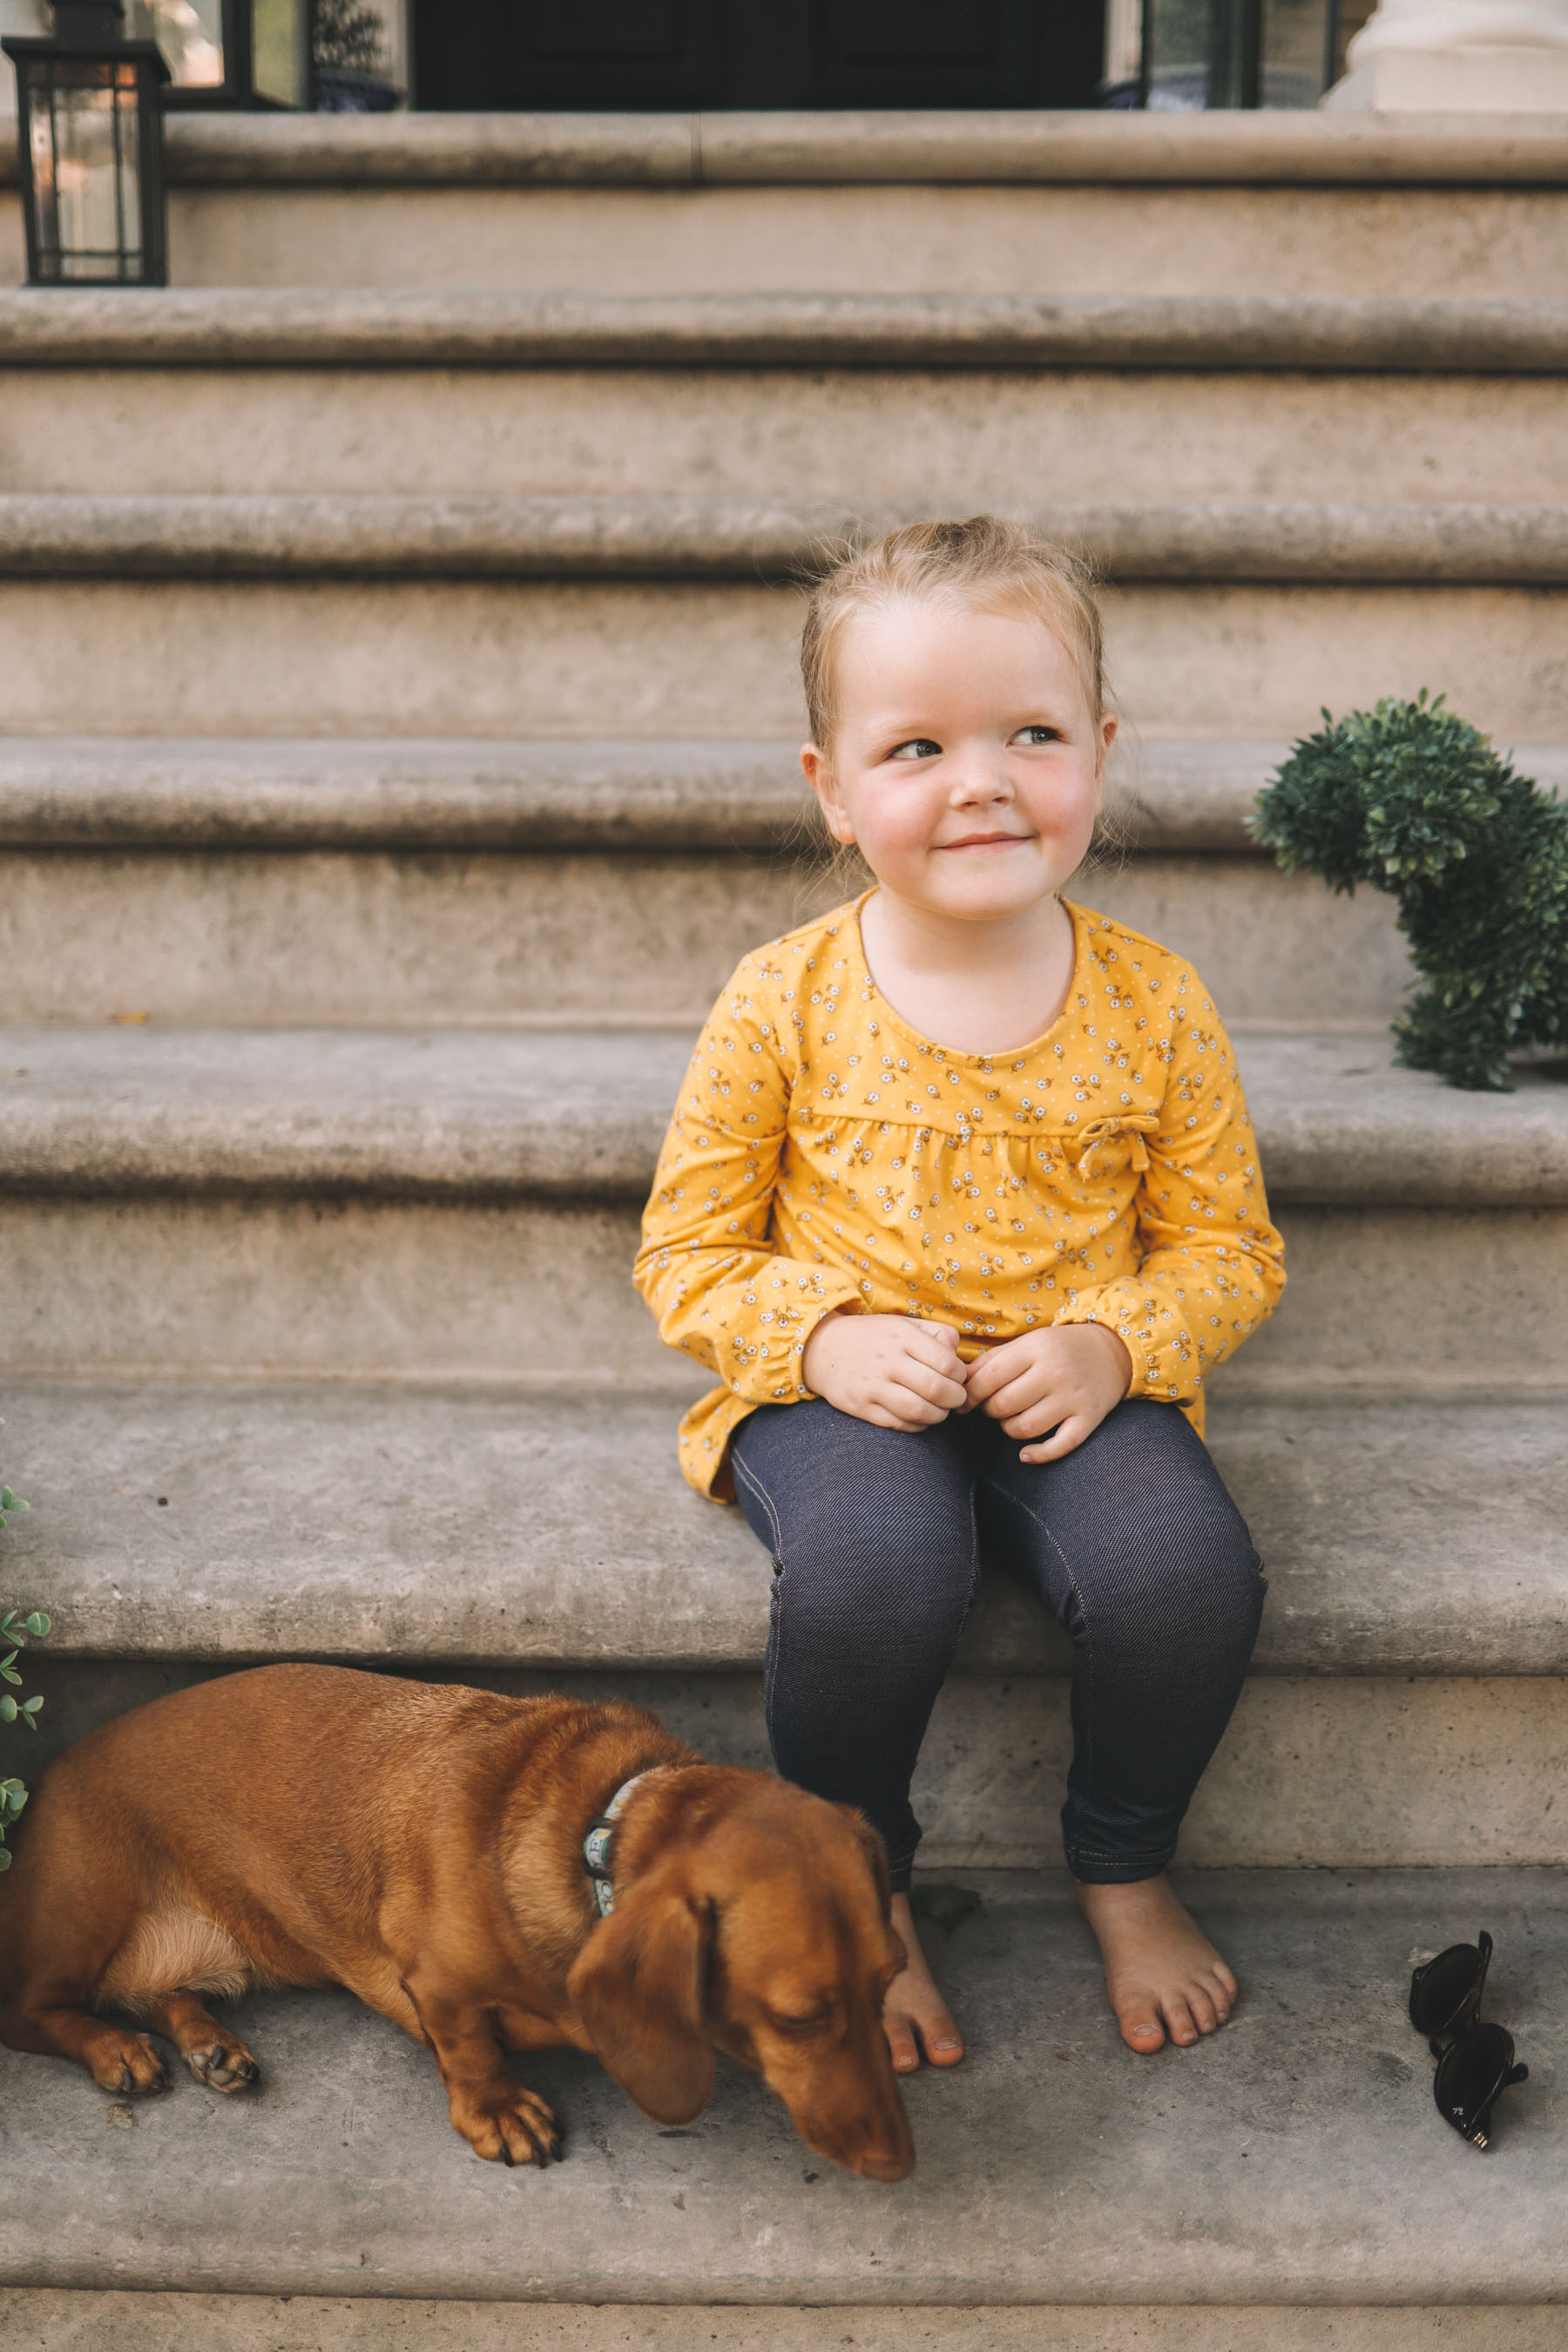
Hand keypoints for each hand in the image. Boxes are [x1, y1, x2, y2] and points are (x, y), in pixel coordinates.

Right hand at [802, 1311, 967, 1431]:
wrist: (823, 1349)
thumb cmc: (874, 1337)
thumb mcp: (905, 1324)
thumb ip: (938, 1334)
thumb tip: (957, 1358)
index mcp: (902, 1336)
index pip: (947, 1363)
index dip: (960, 1375)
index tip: (958, 1377)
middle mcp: (887, 1361)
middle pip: (937, 1390)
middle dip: (956, 1399)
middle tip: (955, 1398)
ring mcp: (873, 1386)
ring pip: (920, 1411)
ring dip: (939, 1415)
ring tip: (940, 1409)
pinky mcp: (862, 1407)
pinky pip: (900, 1424)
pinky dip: (918, 1425)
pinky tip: (919, 1416)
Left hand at [963, 1322, 1132, 1463]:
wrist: (1110, 1352)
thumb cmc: (1057, 1349)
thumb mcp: (1026, 1343)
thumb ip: (991, 1362)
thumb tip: (958, 1385)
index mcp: (1036, 1348)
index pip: (989, 1377)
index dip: (970, 1394)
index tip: (965, 1402)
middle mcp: (1056, 1372)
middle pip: (1003, 1405)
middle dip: (989, 1411)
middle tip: (994, 1406)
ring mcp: (1074, 1397)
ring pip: (1024, 1428)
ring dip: (1009, 1429)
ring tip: (1012, 1418)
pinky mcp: (1089, 1419)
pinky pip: (1058, 1447)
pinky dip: (1038, 1455)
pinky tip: (1026, 1454)